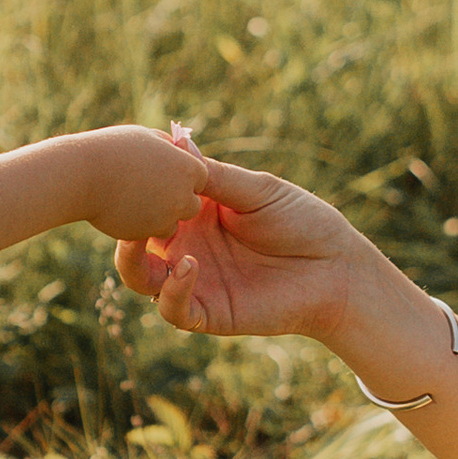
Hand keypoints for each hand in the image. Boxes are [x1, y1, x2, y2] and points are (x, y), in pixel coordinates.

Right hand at [72, 125, 215, 242]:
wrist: (83, 175)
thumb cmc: (113, 149)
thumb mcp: (147, 137)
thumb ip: (170, 148)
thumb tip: (179, 153)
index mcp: (188, 167)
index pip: (200, 177)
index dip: (182, 175)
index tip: (162, 171)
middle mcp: (183, 194)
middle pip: (191, 203)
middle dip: (176, 199)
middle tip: (150, 188)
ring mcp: (167, 216)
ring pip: (173, 221)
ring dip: (160, 214)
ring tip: (135, 197)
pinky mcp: (148, 233)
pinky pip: (152, 232)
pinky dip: (143, 225)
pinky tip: (126, 209)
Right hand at [115, 156, 366, 342]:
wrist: (336, 269)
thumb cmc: (303, 221)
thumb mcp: (257, 190)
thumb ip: (216, 176)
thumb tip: (177, 144)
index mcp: (195, 215)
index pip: (148, 204)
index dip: (134, 191)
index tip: (129, 171)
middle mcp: (187, 247)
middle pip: (134, 242)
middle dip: (121, 226)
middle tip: (123, 209)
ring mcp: (194, 282)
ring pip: (141, 279)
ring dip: (132, 260)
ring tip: (143, 238)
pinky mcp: (208, 314)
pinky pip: (173, 309)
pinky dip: (172, 289)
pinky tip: (188, 265)